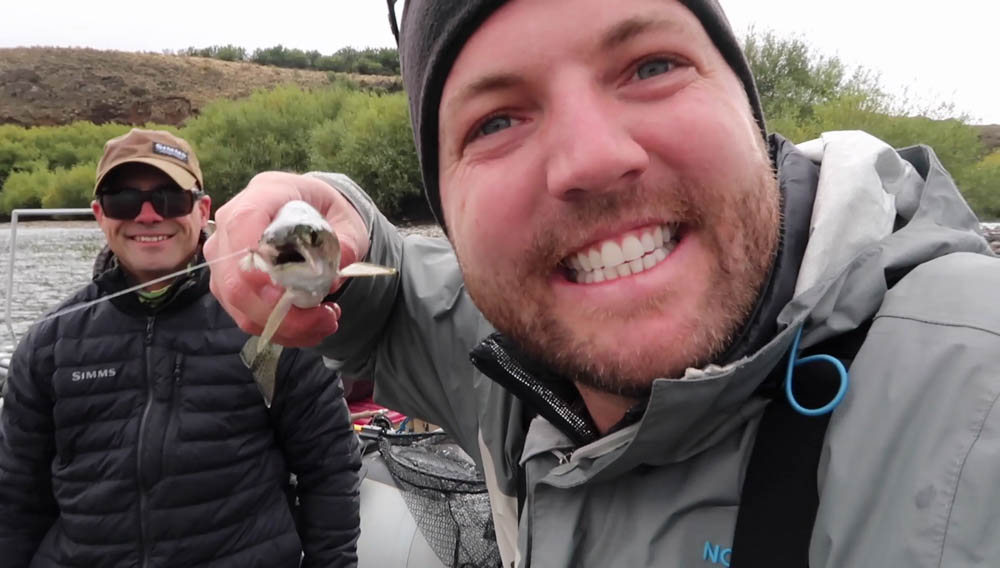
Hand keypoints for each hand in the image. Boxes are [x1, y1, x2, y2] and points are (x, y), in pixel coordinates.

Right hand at [204, 172, 369, 346]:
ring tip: (326, 321)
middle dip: (281, 311)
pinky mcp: (228, 285)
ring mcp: (224, 259)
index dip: (258, 261)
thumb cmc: (325, 211)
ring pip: (241, 306)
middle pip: (236, 279)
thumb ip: (347, 243)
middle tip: (325, 317)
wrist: (311, 214)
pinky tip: (311, 327)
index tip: (287, 291)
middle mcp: (231, 225)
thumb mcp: (347, 219)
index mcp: (263, 195)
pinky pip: (247, 318)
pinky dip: (281, 330)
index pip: (244, 222)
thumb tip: (332, 279)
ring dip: (286, 325)